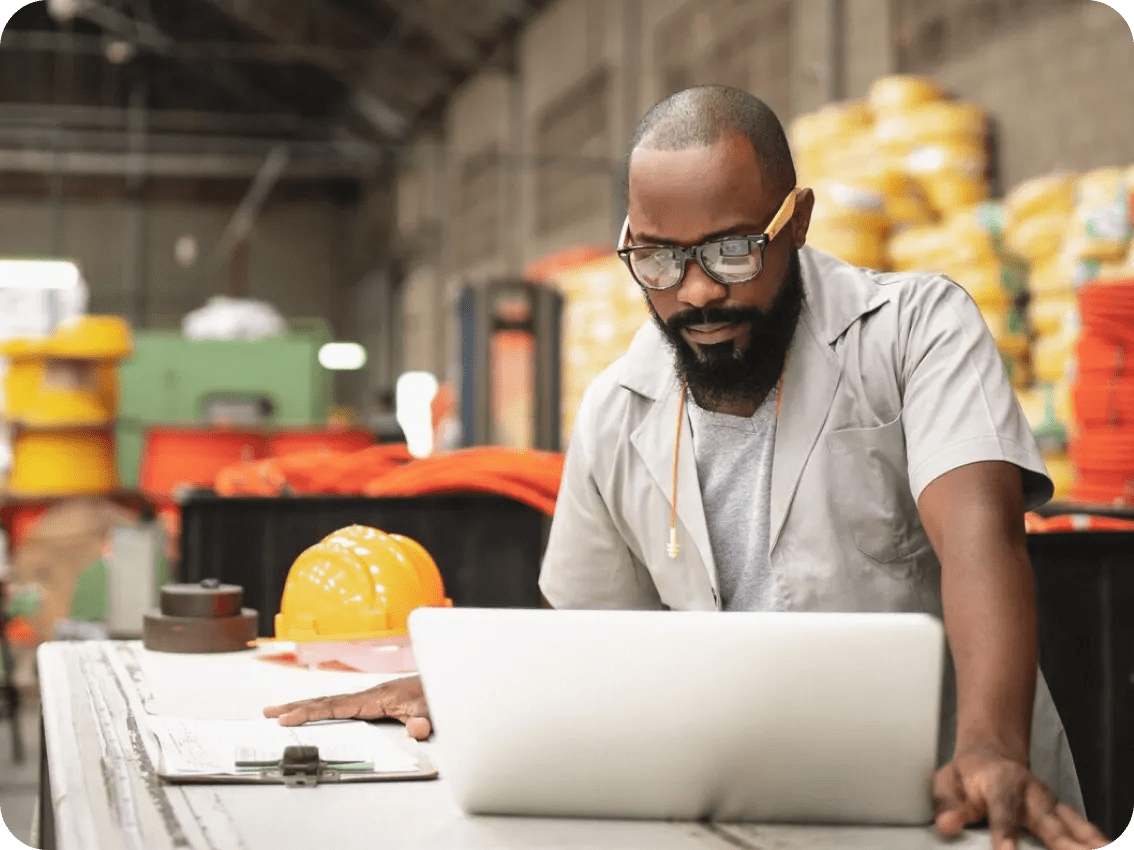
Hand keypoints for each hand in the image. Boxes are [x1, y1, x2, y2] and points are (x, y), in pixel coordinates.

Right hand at [263, 675, 431, 739]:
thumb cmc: (437, 693)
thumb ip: (423, 719)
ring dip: (304, 706)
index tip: (287, 718)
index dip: (309, 712)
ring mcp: (370, 697)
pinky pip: (341, 705)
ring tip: (278, 711)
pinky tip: (311, 712)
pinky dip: (321, 708)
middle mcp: (368, 695)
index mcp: (374, 698)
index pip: (335, 706)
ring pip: (331, 701)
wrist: (448, 678)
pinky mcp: (374, 701)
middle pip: (325, 701)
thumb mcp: (432, 709)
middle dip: (296, 707)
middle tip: (268, 712)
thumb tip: (416, 729)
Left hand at [933, 745, 1109, 849]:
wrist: (992, 754)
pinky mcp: (1061, 814)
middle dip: (1064, 845)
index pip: (1003, 811)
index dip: (1004, 833)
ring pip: (1073, 826)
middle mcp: (1031, 793)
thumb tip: (948, 825)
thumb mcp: (948, 782)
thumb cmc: (969, 774)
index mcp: (1000, 783)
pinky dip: (1094, 839)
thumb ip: (948, 805)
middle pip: (1049, 822)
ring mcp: (1050, 803)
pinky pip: (1081, 829)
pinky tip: (1106, 847)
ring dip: (1088, 843)